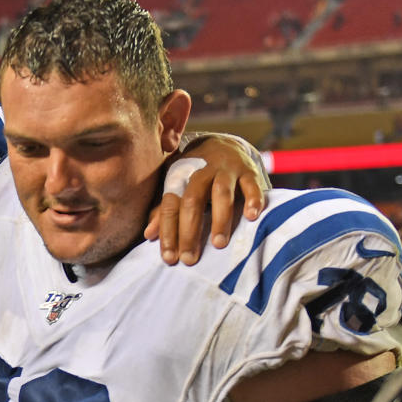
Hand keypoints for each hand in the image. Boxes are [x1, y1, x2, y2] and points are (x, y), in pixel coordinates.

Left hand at [146, 135, 267, 264]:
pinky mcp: (248, 171)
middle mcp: (202, 172)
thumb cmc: (194, 174)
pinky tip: (251, 217)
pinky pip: (251, 185)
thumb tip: (148, 235)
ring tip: (218, 244)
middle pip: (192, 201)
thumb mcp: (176, 187)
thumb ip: (163, 211)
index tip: (169, 258)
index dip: (168, 232)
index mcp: (180, 178)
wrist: (222, 142)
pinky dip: (253, 200)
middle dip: (190, 232)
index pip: (170, 206)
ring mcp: (226, 170)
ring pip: (221, 193)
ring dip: (220, 219)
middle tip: (190, 258)